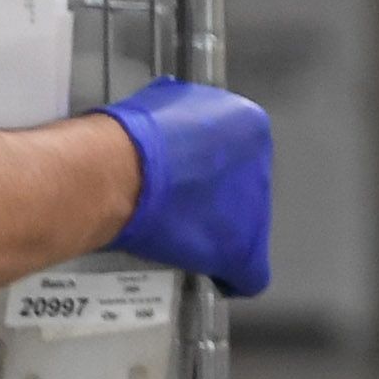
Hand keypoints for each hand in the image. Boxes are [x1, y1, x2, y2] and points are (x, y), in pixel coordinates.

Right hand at [99, 78, 271, 298]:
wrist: (117, 172)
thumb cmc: (128, 140)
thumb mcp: (161, 103)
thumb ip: (181, 117)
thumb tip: (169, 124)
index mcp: (248, 122)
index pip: (237, 147)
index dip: (204, 164)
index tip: (184, 173)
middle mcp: (261, 163)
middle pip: (242, 187)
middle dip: (212, 198)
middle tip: (178, 205)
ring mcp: (255, 207)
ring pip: (242, 224)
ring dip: (214, 230)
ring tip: (177, 233)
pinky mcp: (244, 249)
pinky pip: (247, 271)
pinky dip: (228, 275)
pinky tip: (208, 273)